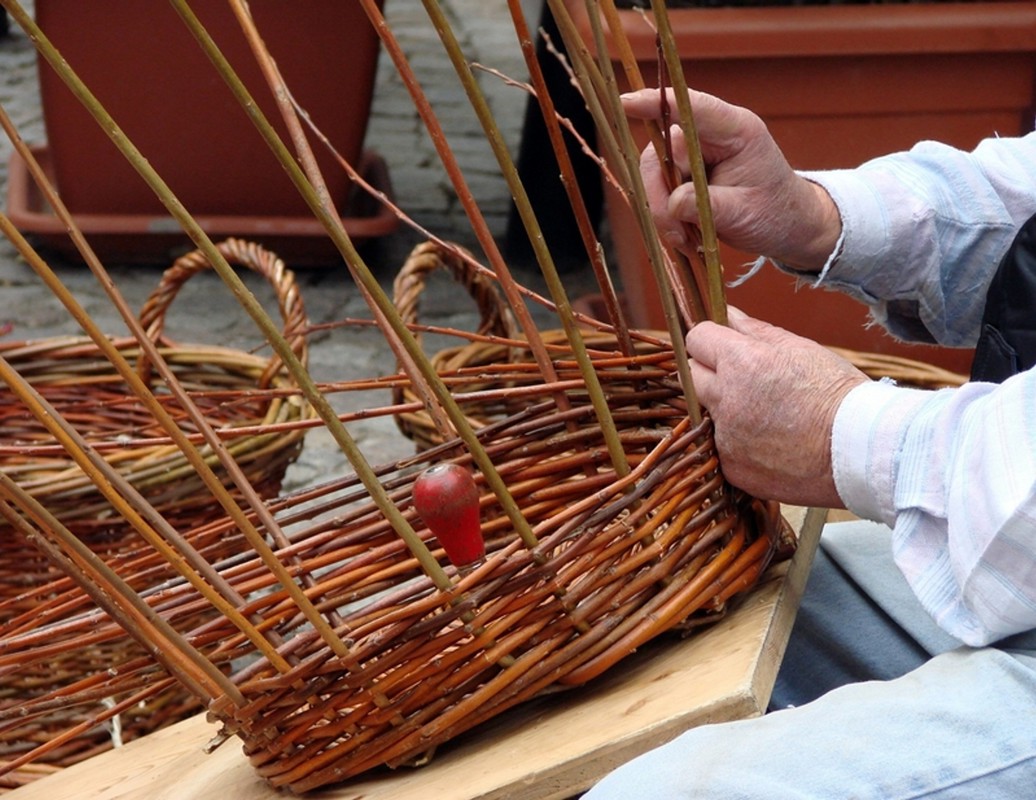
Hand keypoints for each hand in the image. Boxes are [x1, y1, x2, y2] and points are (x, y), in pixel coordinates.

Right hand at [621, 88, 840, 271]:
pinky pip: (660, 192)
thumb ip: (707, 205)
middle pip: (660, 153)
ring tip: (686, 242)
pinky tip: (687, 237)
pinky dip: (667, 219)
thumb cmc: (775, 213)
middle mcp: (710, 137)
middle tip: (676, 234)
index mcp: (734, 130)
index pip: (690, 107)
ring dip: (663, 214)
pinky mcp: (686, 176)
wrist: (787, 227)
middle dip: (659, 196)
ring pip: (655, 176)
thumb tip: (672, 202)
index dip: (656, 102)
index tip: (626, 104)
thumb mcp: (744, 213)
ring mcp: (695, 156)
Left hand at [687, 307, 868, 507]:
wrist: (862, 451)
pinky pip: (723, 449)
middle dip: (710, 373)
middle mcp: (726, 401)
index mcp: (741, 363)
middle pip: (692, 376)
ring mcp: (726, 438)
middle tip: (744, 381)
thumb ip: (754, 330)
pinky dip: (740, 445)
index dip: (710, 339)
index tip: (722, 346)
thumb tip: (727, 313)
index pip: (697, 338)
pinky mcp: (733, 469)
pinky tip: (771, 444)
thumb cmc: (837, 394)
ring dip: (726, 412)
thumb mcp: (799, 349)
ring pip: (707, 415)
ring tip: (766, 417)